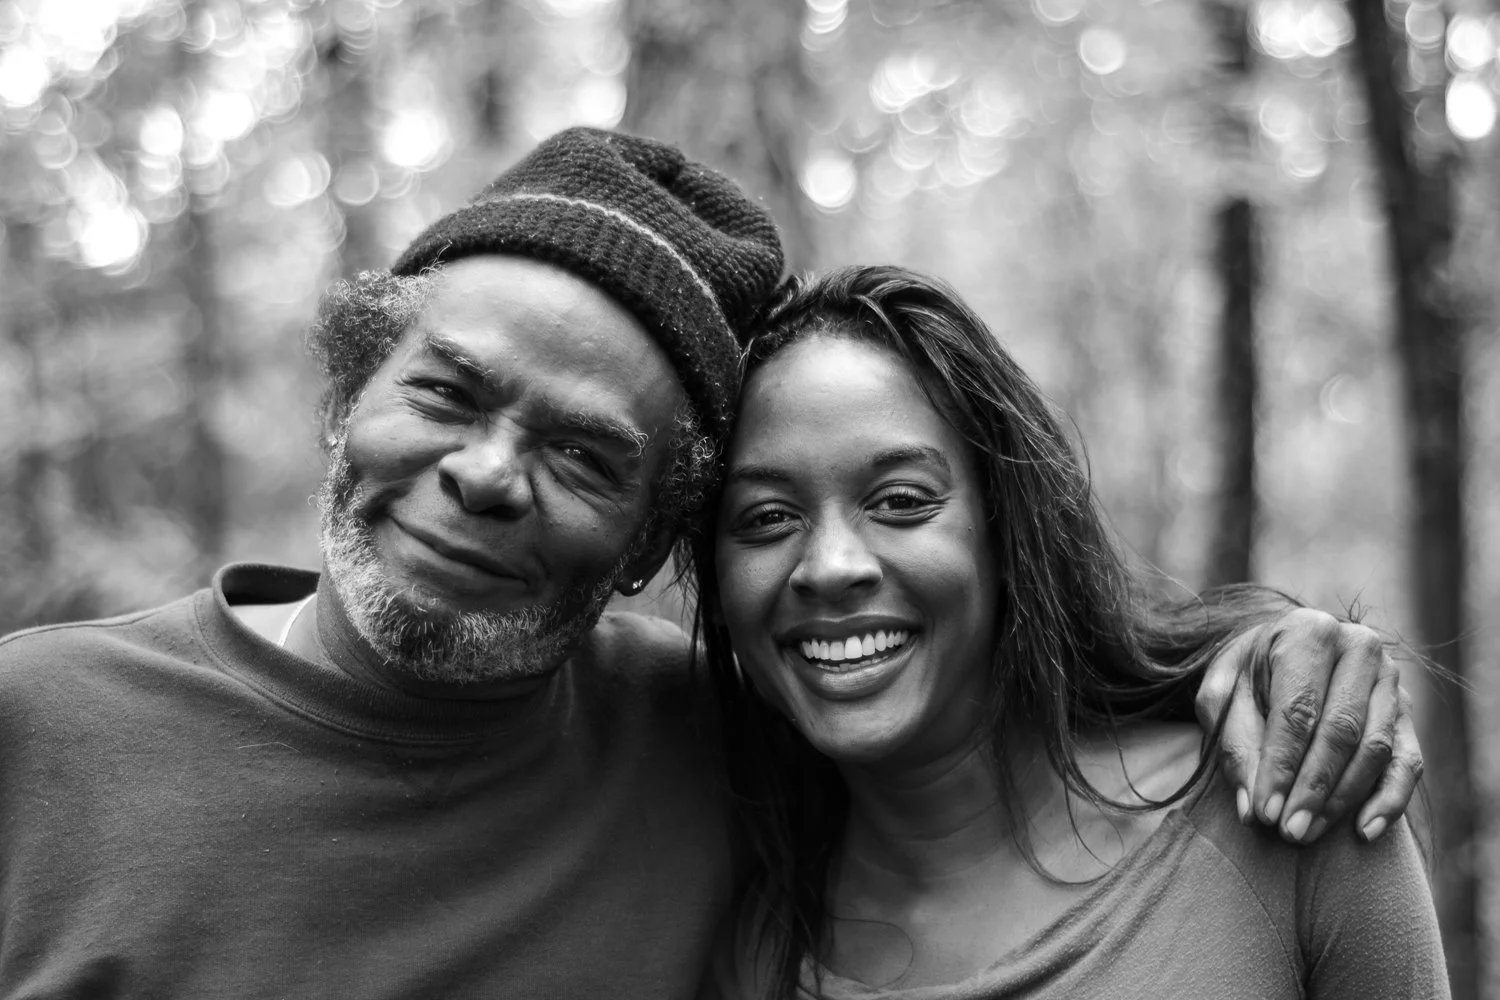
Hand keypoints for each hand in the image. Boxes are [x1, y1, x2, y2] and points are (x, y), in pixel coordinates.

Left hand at [1196, 608, 1422, 843]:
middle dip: (1313, 788)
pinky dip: (1390, 799)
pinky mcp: (1407, 711)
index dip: (1281, 765)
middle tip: (1290, 831)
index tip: (1265, 812)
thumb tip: (1251, 806)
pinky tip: (1364, 831)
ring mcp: (1390, 679)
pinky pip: (1408, 761)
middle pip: (1341, 730)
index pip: (1298, 709)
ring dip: (1344, 799)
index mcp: (1309, 633)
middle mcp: (1359, 649)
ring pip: (1376, 748)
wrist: (1283, 649)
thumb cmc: (1249, 672)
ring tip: (1310, 833)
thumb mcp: (1224, 692)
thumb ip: (1234, 742)